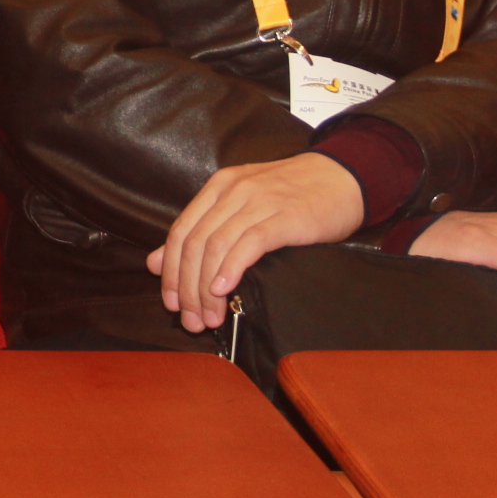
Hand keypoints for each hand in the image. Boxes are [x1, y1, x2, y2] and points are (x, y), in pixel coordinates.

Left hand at [146, 153, 364, 332]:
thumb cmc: (292, 195)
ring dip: (207, 288)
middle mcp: (233, 191)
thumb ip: (200, 230)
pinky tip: (225, 289)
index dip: (170, 272)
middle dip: (187, 287)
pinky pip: (249, 243)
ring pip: (217, 246)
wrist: (342, 177)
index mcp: (218, 187)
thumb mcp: (241, 205)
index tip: (172, 303)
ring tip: (210, 316)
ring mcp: (259, 201)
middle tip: (191, 320)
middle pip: (195, 243)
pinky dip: (232, 268)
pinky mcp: (285, 215)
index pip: (180, 232)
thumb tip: (154, 262)